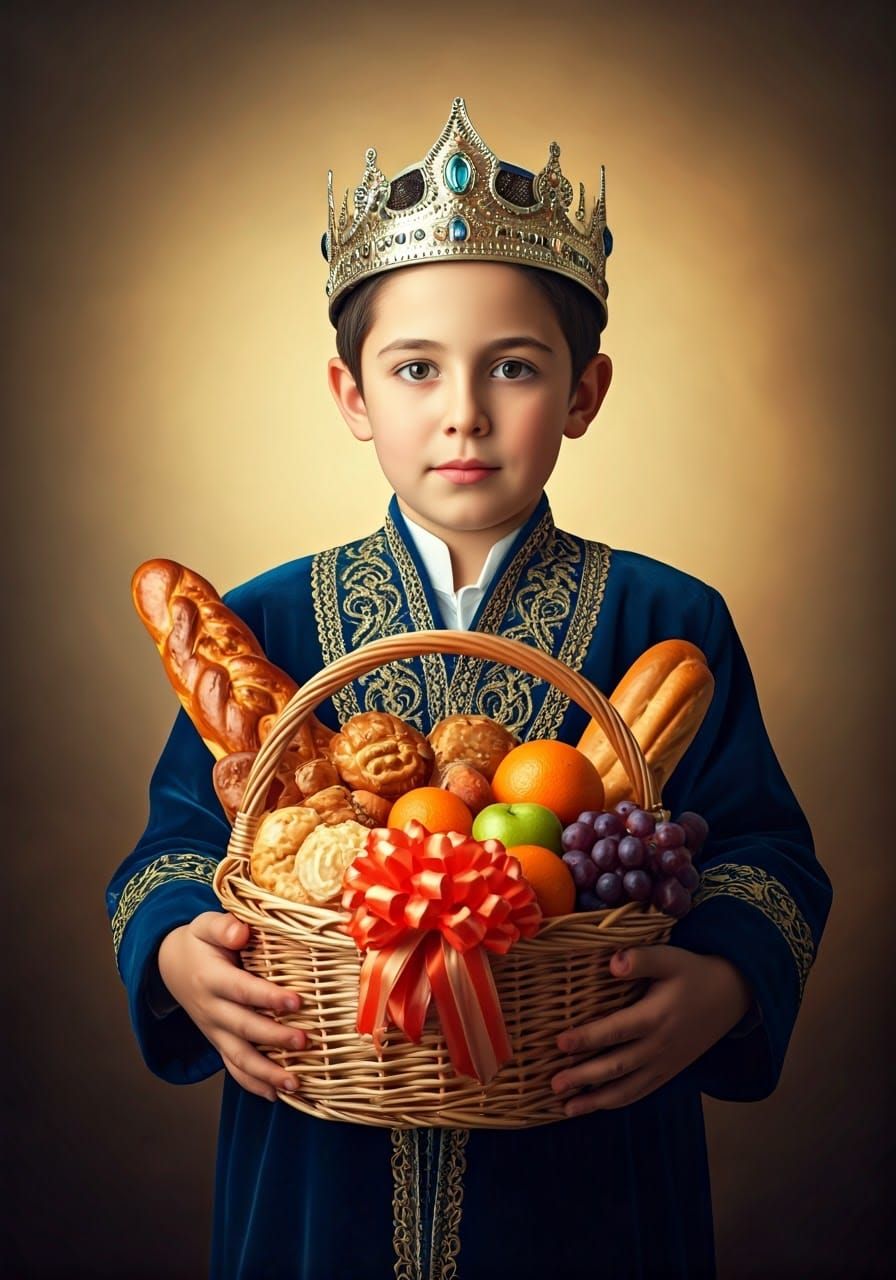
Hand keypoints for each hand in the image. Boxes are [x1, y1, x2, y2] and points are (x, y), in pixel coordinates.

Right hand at [157, 911, 305, 1101]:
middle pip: (243, 1027)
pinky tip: (275, 1096)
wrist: (170, 965)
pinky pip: (233, 1067)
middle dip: (274, 1038)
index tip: (296, 1001)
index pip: (241, 990)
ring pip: (238, 1056)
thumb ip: (222, 926)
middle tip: (305, 1041)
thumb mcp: (204, 925)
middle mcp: (211, 1008)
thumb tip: (241, 932)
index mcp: (210, 978)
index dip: (267, 997)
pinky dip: (252, 1084)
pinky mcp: (218, 1041)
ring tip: (294, 1084)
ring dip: (266, 1072)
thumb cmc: (199, 941)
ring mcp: (214, 1030)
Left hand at [551, 946, 752, 1115]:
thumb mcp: (670, 957)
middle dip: (583, 1077)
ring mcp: (665, 1063)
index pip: (616, 1030)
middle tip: (553, 1084)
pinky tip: (595, 1106)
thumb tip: (613, 963)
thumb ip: (641, 959)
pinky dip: (617, 1102)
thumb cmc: (693, 973)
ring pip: (627, 1088)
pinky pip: (641, 1092)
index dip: (588, 1038)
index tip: (559, 1043)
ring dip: (596, 1100)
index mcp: (656, 1016)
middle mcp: (659, 1045)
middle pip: (616, 1066)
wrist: (731, 996)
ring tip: (566, 1107)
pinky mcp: (669, 1072)